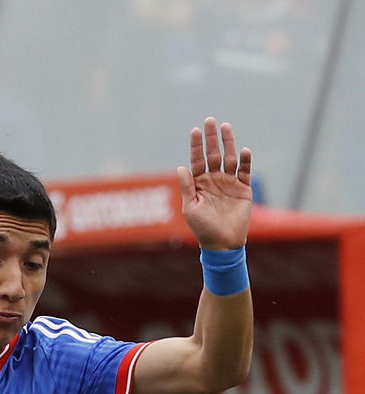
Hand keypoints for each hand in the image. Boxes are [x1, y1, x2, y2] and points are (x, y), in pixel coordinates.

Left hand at [178, 117, 251, 250]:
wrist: (221, 243)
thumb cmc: (201, 227)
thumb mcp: (190, 207)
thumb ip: (187, 187)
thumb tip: (180, 167)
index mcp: (199, 183)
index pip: (197, 160)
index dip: (196, 146)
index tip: (195, 130)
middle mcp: (214, 179)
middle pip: (213, 154)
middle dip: (211, 138)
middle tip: (210, 120)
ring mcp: (229, 183)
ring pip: (230, 159)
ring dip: (229, 143)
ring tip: (226, 127)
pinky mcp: (243, 189)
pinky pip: (244, 172)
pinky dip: (245, 161)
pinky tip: (243, 150)